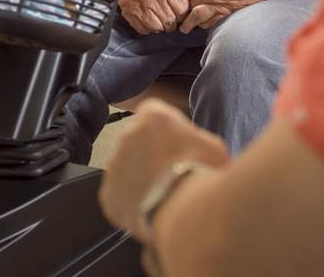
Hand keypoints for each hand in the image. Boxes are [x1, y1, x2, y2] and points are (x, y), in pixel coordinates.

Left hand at [98, 99, 228, 242]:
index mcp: (153, 116)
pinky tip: (154, 207)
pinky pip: (120, 194)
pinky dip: (134, 199)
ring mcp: (114, 167)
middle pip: (140, 141)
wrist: (182, 209)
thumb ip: (200, 142)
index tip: (180, 144)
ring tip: (165, 193)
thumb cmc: (200, 173)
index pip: (156, 113)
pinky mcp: (109, 196)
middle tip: (174, 171)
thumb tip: (202, 153)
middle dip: (153, 154)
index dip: (170, 130)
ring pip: (128, 168)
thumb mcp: (214, 147)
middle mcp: (127, 136)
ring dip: (143, 176)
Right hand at [119, 0, 189, 34]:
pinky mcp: (127, 9)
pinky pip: (141, 28)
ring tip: (160, 21)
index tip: (180, 14)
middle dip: (172, 24)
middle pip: (169, 21)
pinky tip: (149, 21)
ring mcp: (138, 1)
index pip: (181, 10)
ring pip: (156, 27)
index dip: (182, 15)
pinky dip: (147, 29)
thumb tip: (189, 7)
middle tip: (171, 20)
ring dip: (160, 27)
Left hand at [180, 0, 269, 32]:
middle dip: (179, 9)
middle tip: (172, 14)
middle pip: (187, 2)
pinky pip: (213, 20)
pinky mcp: (231, 9)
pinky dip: (205, 24)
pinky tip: (202, 26)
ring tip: (183, 28)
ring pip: (197, 15)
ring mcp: (221, 2)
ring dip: (188, 21)